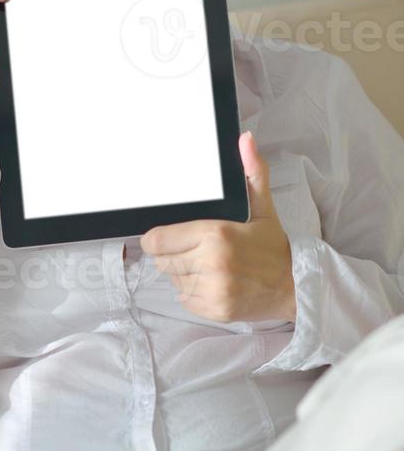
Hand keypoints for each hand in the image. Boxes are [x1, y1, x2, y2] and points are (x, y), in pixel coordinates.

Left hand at [140, 131, 295, 323]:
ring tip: (205, 264)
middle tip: (193, 247)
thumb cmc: (272, 245)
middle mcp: (211, 264)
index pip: (157, 240)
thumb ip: (251, 171)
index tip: (165, 235)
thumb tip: (245, 139)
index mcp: (216, 234)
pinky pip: (184, 299)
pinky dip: (192, 291)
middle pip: (161, 260)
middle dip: (171, 253)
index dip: (156, 237)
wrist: (295, 286)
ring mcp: (212, 291)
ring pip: (172, 279)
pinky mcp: (214, 311)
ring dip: (182, 272)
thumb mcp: (263, 206)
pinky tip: (211, 281)